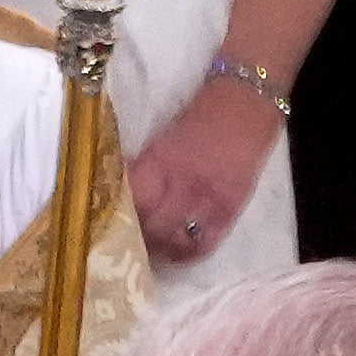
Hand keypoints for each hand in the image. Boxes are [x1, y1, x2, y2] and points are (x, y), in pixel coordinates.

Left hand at [126, 76, 279, 263]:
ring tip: (149, 246)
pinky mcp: (230, 209)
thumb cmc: (202, 114)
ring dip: (157, 247)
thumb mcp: (164, 138)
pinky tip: (176, 253)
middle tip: (126, 237)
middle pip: (150, 225)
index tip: (108, 218)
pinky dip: (186, 254)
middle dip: (135, 235)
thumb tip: (122, 191)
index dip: (117, 212)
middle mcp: (184, 183)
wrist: (247, 102)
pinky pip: (204, 244)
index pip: (131, 198)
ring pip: (174, 240)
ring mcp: (209, 199)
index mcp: (162, 159)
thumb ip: (146, 166)